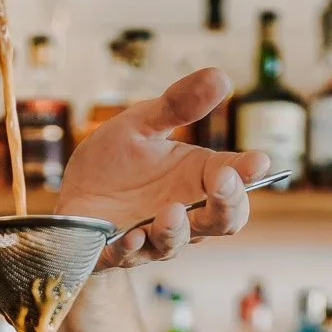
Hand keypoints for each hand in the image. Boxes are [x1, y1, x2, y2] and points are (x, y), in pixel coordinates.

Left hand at [55, 68, 268, 270]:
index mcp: (195, 178)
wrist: (72, 196)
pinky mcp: (118, 252)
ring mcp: (153, 237)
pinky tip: (130, 236)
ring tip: (171, 211)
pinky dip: (132, 247)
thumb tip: (221, 76)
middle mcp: (184, 213)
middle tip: (224, 182)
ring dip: (176, 229)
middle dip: (228, 204)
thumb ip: (178, 105)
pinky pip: (129, 256)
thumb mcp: (142, 123)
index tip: (258, 162)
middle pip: (222, 220)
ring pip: (178, 243)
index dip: (248, 173)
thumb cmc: (114, 162)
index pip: (233, 178)